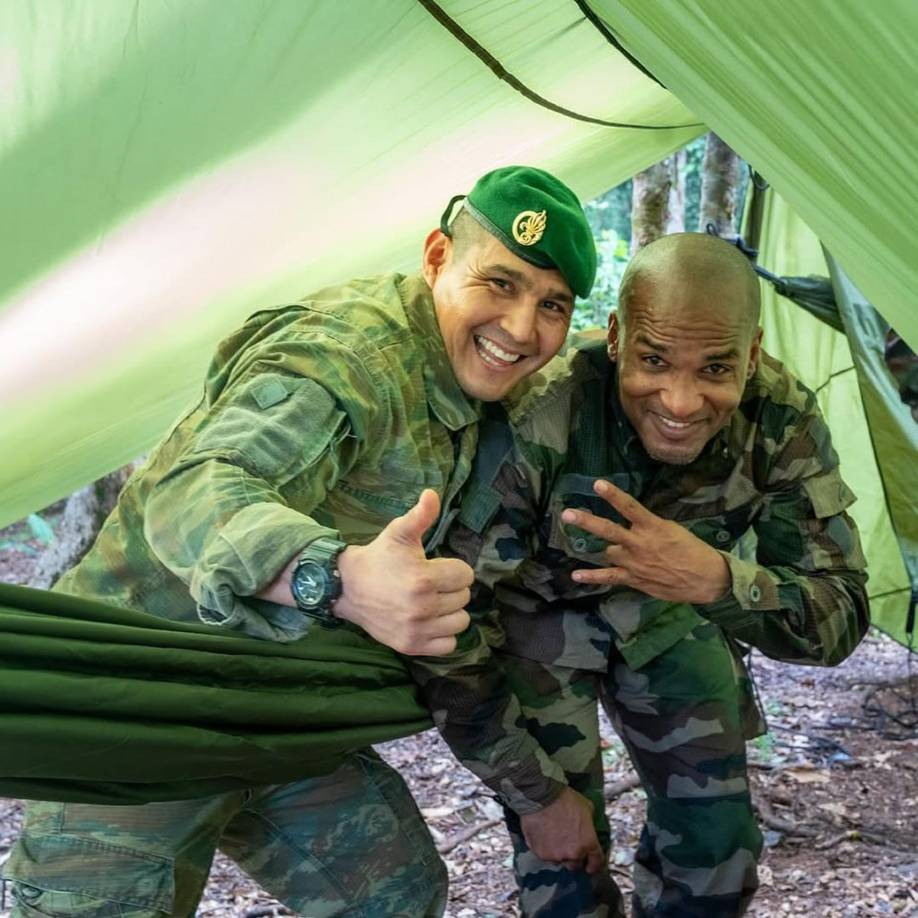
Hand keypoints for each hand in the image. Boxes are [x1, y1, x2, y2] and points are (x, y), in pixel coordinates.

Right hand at [333, 489, 472, 654]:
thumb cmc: (379, 557)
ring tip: (433, 602)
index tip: (437, 567)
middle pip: (464, 598)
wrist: (348, 587)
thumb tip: (432, 493)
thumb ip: (421, 515)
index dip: (454, 569)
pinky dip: (443, 635)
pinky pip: (449, 645)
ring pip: (461, 622)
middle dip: (451, 588)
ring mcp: (417, 630)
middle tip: (432, 584)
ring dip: (451, 612)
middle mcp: (422, 608)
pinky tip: (430, 621)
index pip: (466, 575)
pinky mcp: (411, 646)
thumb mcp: (399, 532)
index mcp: (423, 579)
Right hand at [520, 787, 604, 873]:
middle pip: (576, 865)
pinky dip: (545, 848)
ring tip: (553, 837)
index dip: (594, 865)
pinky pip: (545, 855)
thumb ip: (589, 823)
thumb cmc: (565, 799)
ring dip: (558, 852)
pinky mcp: (541, 854)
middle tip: (568, 846)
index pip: (596, 862)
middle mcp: (574, 853)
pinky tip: (543, 836)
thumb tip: (588, 827)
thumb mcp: (587, 807)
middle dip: (573, 858)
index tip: (590, 866)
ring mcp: (557, 855)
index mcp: (588, 842)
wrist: (542, 797)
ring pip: (559, 860)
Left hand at [563, 480, 729, 603]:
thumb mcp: (672, 529)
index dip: (612, 495)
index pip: (629, 507)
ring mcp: (634, 562)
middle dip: (586, 521)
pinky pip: (609, 577)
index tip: (597, 484)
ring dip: (604, 549)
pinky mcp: (633, 579)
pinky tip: (575, 576)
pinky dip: (591, 577)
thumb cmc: (691, 549)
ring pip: (608, 552)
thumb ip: (648, 525)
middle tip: (567, 514)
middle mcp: (639, 543)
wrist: (704, 578)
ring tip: (589, 545)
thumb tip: (632, 521)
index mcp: (652, 527)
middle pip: (608, 530)